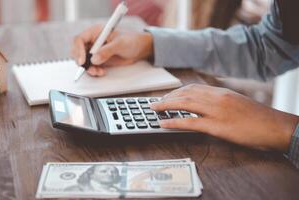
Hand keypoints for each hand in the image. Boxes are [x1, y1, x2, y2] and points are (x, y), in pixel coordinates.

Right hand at [71, 25, 153, 76]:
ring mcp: (95, 51)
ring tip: (98, 72)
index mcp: (95, 32)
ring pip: (83, 61)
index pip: (79, 40)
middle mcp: (93, 41)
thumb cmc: (131, 40)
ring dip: (88, 68)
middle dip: (82, 62)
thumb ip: (107, 50)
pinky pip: (91, 67)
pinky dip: (94, 71)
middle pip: (78, 51)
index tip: (83, 61)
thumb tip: (94, 59)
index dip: (78, 50)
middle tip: (90, 69)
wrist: (140, 49)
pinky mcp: (99, 60)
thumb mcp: (120, 44)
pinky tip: (101, 72)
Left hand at [150, 84, 298, 151]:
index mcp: (221, 92)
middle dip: (167, 98)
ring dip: (165, 106)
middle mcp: (217, 98)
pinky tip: (163, 123)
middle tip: (155, 103)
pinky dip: (173, 122)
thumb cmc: (258, 118)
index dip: (176, 92)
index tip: (167, 96)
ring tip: (153, 110)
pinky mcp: (217, 126)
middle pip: (185, 94)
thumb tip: (204, 106)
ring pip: (184, 104)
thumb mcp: (237, 104)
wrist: (276, 127)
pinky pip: (190, 123)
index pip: (193, 88)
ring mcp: (216, 111)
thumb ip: (220, 102)